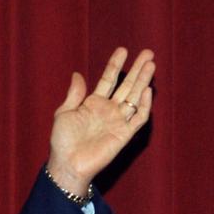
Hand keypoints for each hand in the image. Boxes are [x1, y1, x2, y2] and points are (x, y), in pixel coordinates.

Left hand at [46, 47, 154, 196]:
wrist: (67, 164)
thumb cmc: (62, 141)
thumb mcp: (63, 113)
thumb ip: (74, 94)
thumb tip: (77, 74)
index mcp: (93, 103)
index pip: (108, 80)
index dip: (115, 65)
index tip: (123, 50)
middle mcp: (109, 110)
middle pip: (127, 85)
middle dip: (137, 69)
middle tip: (148, 53)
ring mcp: (118, 121)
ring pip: (135, 97)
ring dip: (143, 81)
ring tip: (151, 64)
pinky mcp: (124, 135)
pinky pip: (138, 118)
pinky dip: (144, 105)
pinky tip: (146, 90)